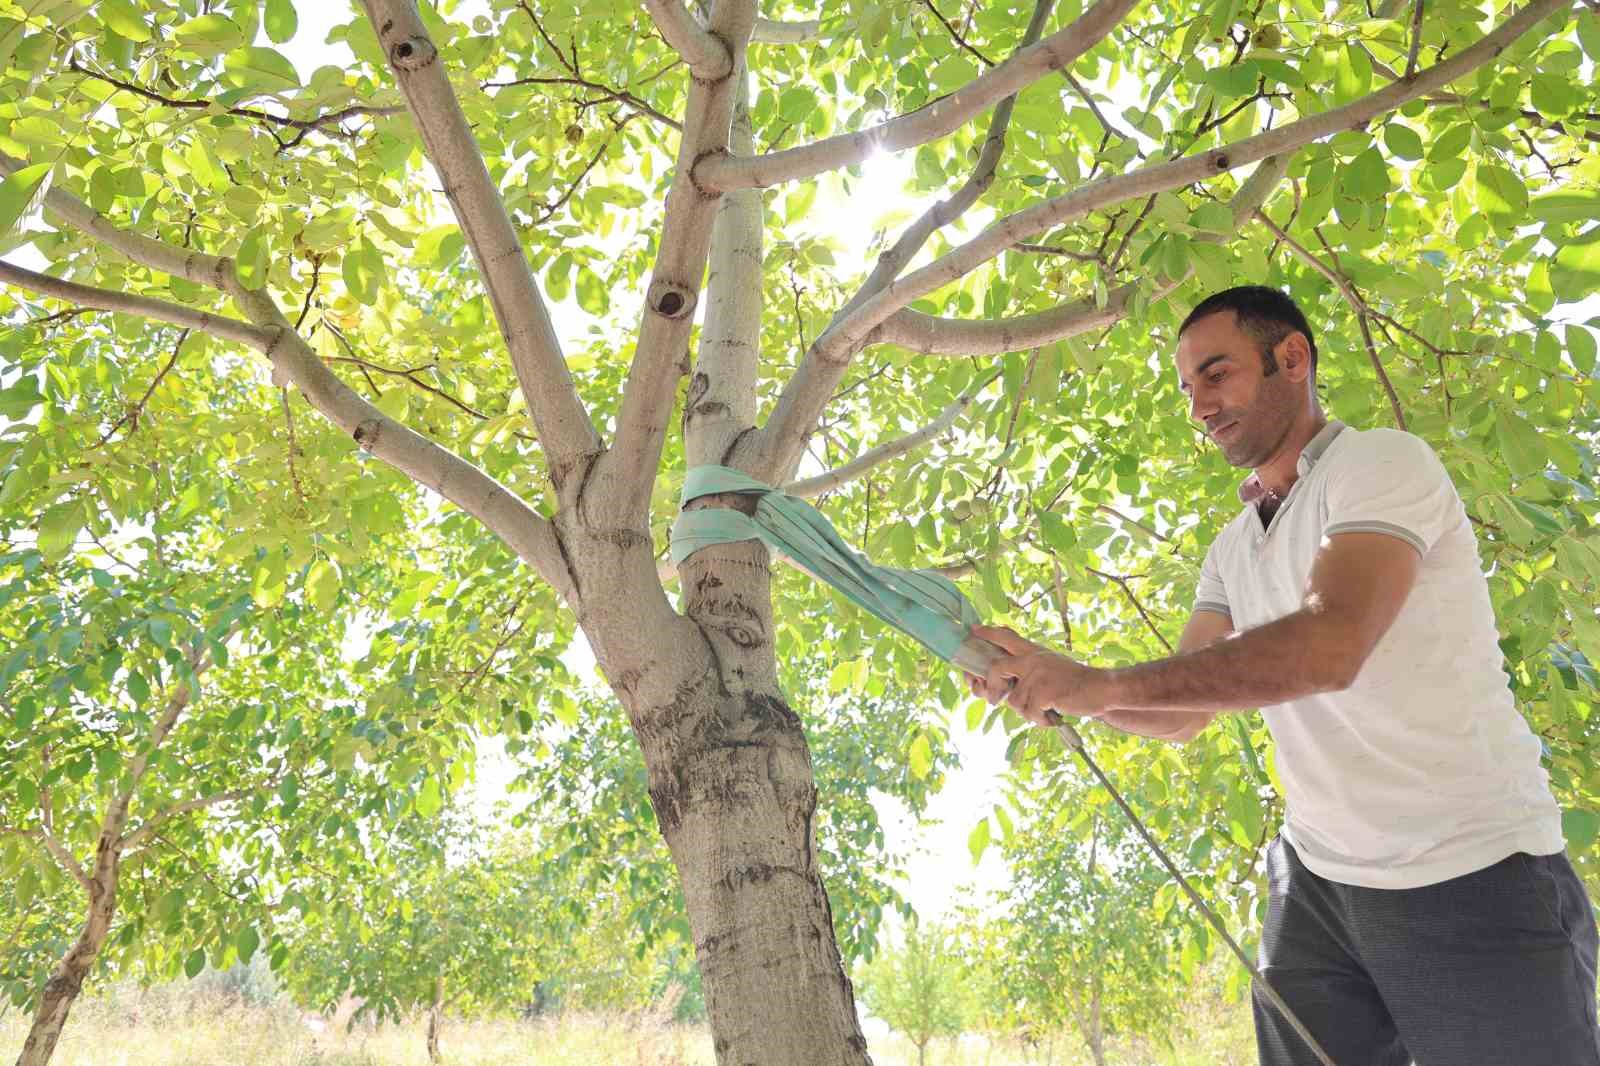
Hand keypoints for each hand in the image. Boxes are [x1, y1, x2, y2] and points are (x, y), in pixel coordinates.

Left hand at [965, 624, 1113, 726]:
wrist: (1101, 688)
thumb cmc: (1073, 681)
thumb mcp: (1050, 664)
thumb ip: (1027, 668)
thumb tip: (1000, 685)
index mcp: (1033, 651)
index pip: (1005, 636)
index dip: (987, 633)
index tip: (973, 631)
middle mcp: (1032, 659)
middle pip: (995, 668)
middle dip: (990, 687)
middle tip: (992, 699)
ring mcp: (1038, 675)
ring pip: (1014, 700)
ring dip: (1027, 711)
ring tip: (1045, 709)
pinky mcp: (1044, 692)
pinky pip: (1029, 712)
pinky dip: (1039, 719)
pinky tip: (1051, 715)